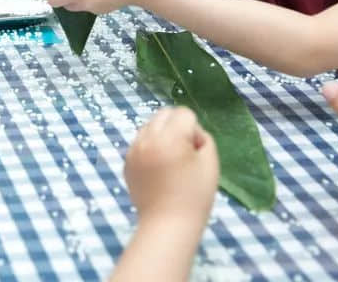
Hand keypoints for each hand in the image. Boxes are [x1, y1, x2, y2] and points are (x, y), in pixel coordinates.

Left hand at [125, 107, 219, 230]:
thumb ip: (203, 138)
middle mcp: (147, 138)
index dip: (194, 130)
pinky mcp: (126, 161)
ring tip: (170, 160)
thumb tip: (190, 132)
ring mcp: (133, 149)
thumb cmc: (194, 195)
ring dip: (161, 135)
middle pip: (164, 114)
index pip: (183, 113)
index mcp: (170, 137)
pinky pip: (140, 142)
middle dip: (176, 126)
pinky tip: (158, 170)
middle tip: (184, 153)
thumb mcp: (210, 163)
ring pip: (149, 126)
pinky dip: (150, 147)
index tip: (196, 151)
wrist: (168, 224)